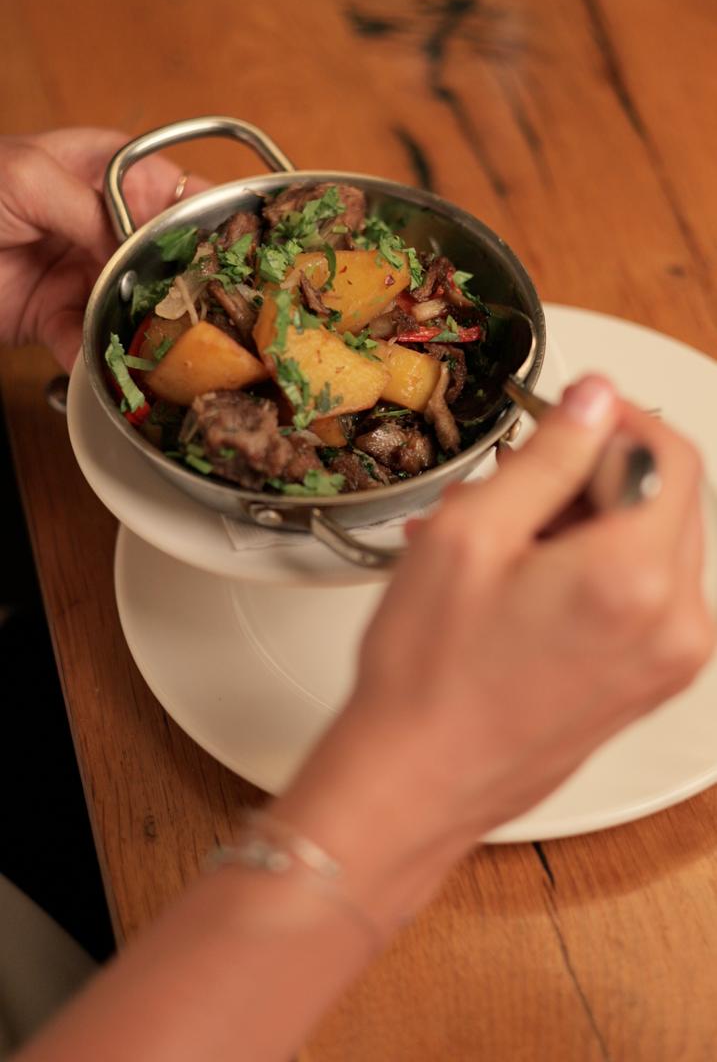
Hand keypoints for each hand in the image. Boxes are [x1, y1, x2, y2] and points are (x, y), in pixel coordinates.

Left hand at [0, 128, 208, 370]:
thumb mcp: (25, 176)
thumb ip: (91, 204)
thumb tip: (137, 242)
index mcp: (107, 173)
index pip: (178, 194)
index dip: (210, 221)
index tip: (234, 254)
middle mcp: (105, 225)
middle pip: (169, 259)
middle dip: (189, 287)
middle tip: (214, 314)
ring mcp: (85, 274)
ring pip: (139, 308)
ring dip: (154, 332)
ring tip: (178, 353)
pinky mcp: (58, 318)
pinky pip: (94, 345)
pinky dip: (106, 364)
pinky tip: (123, 375)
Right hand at [275, 376, 712, 923]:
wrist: (418, 779)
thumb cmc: (429, 674)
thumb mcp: (472, 532)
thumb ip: (550, 454)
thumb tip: (595, 398)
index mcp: (634, 577)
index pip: (668, 453)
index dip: (614, 417)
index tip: (566, 412)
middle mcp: (674, 622)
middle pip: (666, 496)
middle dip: (594, 471)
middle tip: (516, 482)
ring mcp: (669, 658)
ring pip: (653, 540)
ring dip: (587, 519)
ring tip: (504, 537)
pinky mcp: (652, 679)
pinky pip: (642, 589)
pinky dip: (592, 564)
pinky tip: (523, 576)